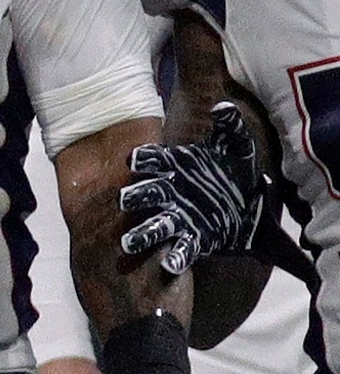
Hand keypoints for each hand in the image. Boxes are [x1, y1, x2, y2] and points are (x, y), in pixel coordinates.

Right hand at [119, 102, 265, 273]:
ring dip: (142, 234)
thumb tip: (224, 107)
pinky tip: (169, 265)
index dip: (143, 160)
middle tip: (123, 201)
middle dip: (135, 197)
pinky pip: (181, 249)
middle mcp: (170, 192)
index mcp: (176, 166)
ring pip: (155, 224)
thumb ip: (229, 127)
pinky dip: (175, 257)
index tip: (134, 161)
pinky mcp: (195, 239)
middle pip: (146, 193)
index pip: (153, 160)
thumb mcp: (236, 147)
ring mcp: (179, 217)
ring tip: (129, 243)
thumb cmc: (233, 171)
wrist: (250, 203)